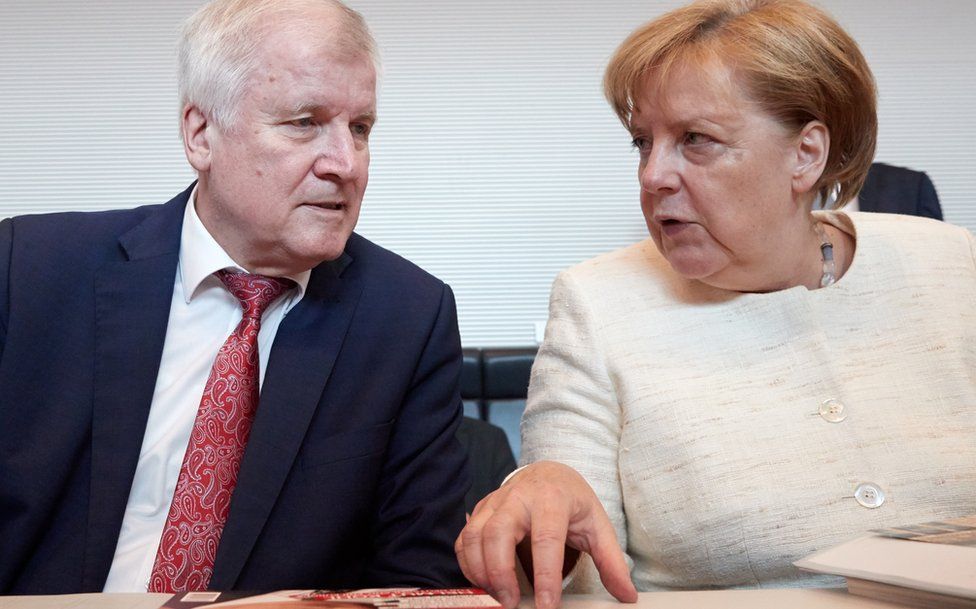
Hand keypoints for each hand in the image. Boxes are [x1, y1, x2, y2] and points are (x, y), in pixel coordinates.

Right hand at [455, 461, 636, 608]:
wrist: (549, 473)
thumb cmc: (572, 501)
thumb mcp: (597, 525)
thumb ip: (611, 561)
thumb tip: (627, 595)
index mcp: (553, 499)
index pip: (546, 538)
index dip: (545, 575)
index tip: (547, 605)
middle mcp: (519, 497)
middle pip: (499, 532)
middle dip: (501, 572)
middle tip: (511, 603)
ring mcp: (496, 502)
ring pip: (476, 534)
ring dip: (481, 570)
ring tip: (498, 596)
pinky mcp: (481, 511)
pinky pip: (465, 538)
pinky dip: (468, 564)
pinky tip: (484, 583)